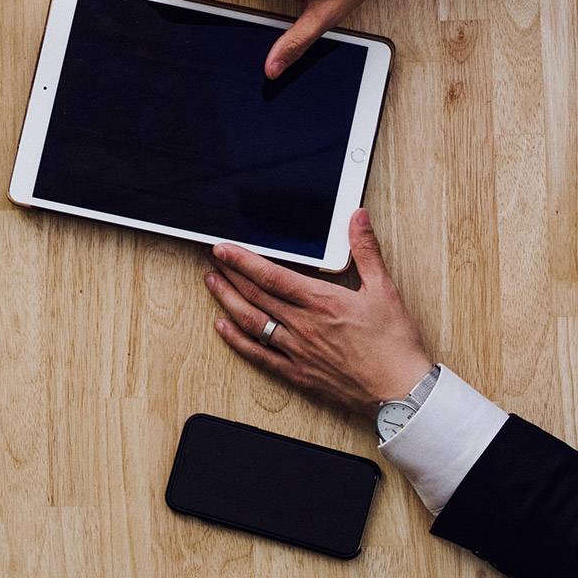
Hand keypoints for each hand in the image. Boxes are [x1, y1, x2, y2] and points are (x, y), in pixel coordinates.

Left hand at [204, 209, 431, 417]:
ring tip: (212, 283)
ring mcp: (297, 351)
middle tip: (211, 259)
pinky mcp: (298, 374)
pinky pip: (259, 356)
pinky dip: (237, 341)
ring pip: (251, 322)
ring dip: (227, 300)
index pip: (271, 275)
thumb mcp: (384, 289)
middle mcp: (303, 325)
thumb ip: (366, 250)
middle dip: (228, 274)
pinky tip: (223, 327)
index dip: (242, 260)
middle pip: (254, 295)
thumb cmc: (395, 346)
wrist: (403, 396)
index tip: (222, 248)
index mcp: (321, 302)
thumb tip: (358, 217)